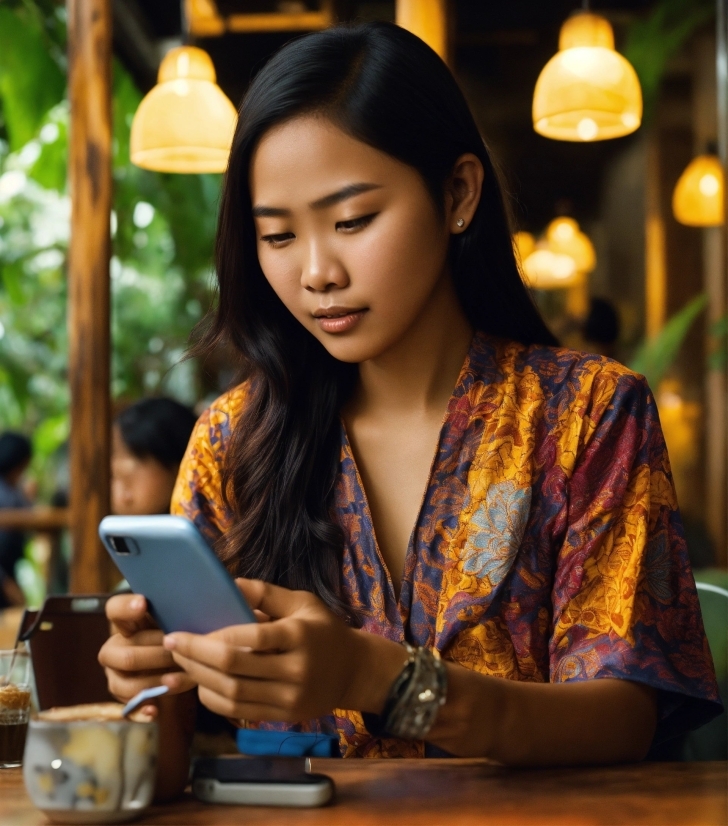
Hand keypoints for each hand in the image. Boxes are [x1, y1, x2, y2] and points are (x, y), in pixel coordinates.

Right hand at [98, 593, 194, 702]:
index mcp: (125, 622)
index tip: (143, 604)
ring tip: (178, 680)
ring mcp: (115, 674)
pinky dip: (142, 710)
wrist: (175, 664)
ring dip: (154, 682)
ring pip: (126, 683)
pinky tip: (155, 711)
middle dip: (158, 655)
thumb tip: (197, 602)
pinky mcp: (122, 696)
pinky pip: (128, 707)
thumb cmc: (177, 634)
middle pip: (128, 654)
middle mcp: (114, 647)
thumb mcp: (176, 620)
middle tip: (181, 654)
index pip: (114, 609)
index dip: (126, 607)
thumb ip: (176, 613)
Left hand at [161, 579, 365, 722]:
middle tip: (171, 644)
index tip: (181, 630)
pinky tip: (201, 682)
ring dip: (199, 678)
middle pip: (234, 668)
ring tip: (181, 662)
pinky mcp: (283, 716)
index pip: (249, 638)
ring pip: (232, 693)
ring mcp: (289, 697)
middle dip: (195, 657)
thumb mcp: (301, 602)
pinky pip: (239, 711)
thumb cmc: (323, 629)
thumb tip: (226, 583)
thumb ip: (264, 593)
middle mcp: (295, 670)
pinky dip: (214, 698)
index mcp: (299, 636)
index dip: (211, 637)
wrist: (354, 671)